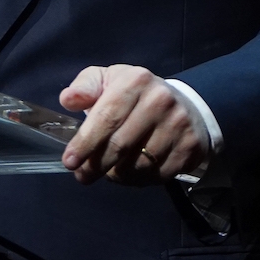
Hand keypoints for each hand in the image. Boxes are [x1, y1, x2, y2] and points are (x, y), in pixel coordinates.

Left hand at [58, 64, 206, 185]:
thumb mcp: (108, 81)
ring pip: (138, 165)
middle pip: (121, 145)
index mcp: (136, 81)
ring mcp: (179, 124)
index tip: (69, 161)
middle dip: (96, 165)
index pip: (106, 117)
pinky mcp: (191, 147)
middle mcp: (161, 100)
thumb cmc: (134, 94)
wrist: (183, 103)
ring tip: (110, 170)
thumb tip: (68, 99)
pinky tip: (132, 171)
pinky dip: (139, 179)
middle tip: (82, 176)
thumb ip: (85, 88)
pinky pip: (157, 175)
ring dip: (117, 174)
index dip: (85, 142)